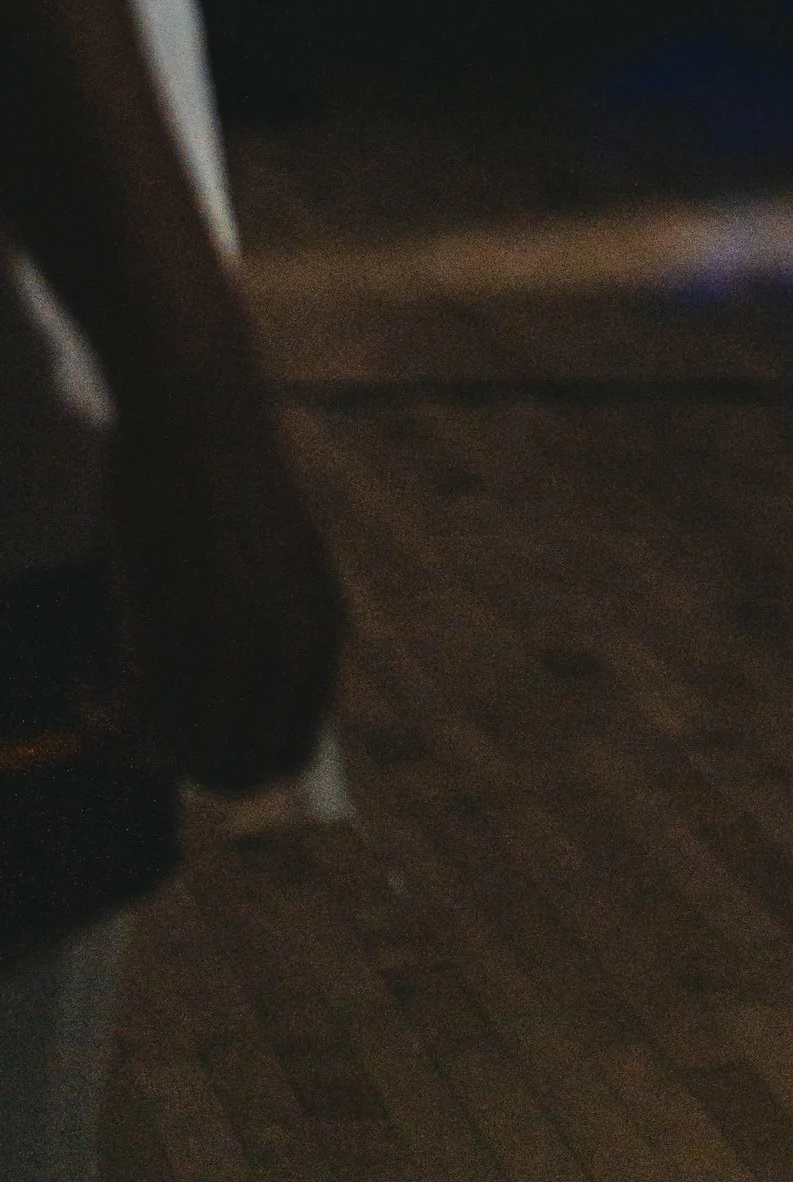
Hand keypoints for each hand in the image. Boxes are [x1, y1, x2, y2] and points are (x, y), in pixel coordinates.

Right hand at [108, 347, 346, 793]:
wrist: (194, 408)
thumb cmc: (219, 475)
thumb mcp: (269, 563)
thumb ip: (263, 636)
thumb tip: (213, 725)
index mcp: (320, 631)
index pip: (290, 751)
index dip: (232, 756)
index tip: (183, 726)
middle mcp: (288, 648)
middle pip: (240, 773)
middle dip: (179, 763)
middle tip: (134, 719)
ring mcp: (233, 641)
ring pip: (181, 758)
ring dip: (130, 741)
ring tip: (101, 686)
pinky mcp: (172, 624)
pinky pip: (133, 723)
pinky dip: (99, 713)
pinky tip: (82, 674)